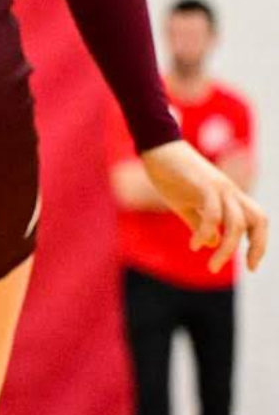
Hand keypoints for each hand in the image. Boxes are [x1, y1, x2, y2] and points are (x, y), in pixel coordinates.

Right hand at [141, 140, 268, 272]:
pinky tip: (194, 245)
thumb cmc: (168, 175)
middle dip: (258, 246)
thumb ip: (200, 224)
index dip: (259, 243)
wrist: (156, 147)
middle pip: (258, 219)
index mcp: (229, 195)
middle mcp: (230, 191)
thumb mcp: (184, 204)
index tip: (251, 266)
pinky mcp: (204, 184)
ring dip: (228, 249)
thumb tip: (213, 243)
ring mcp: (218, 187)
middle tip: (248, 267)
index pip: (257, 220)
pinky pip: (212, 213)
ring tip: (212, 265)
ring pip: (237, 222)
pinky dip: (205, 232)